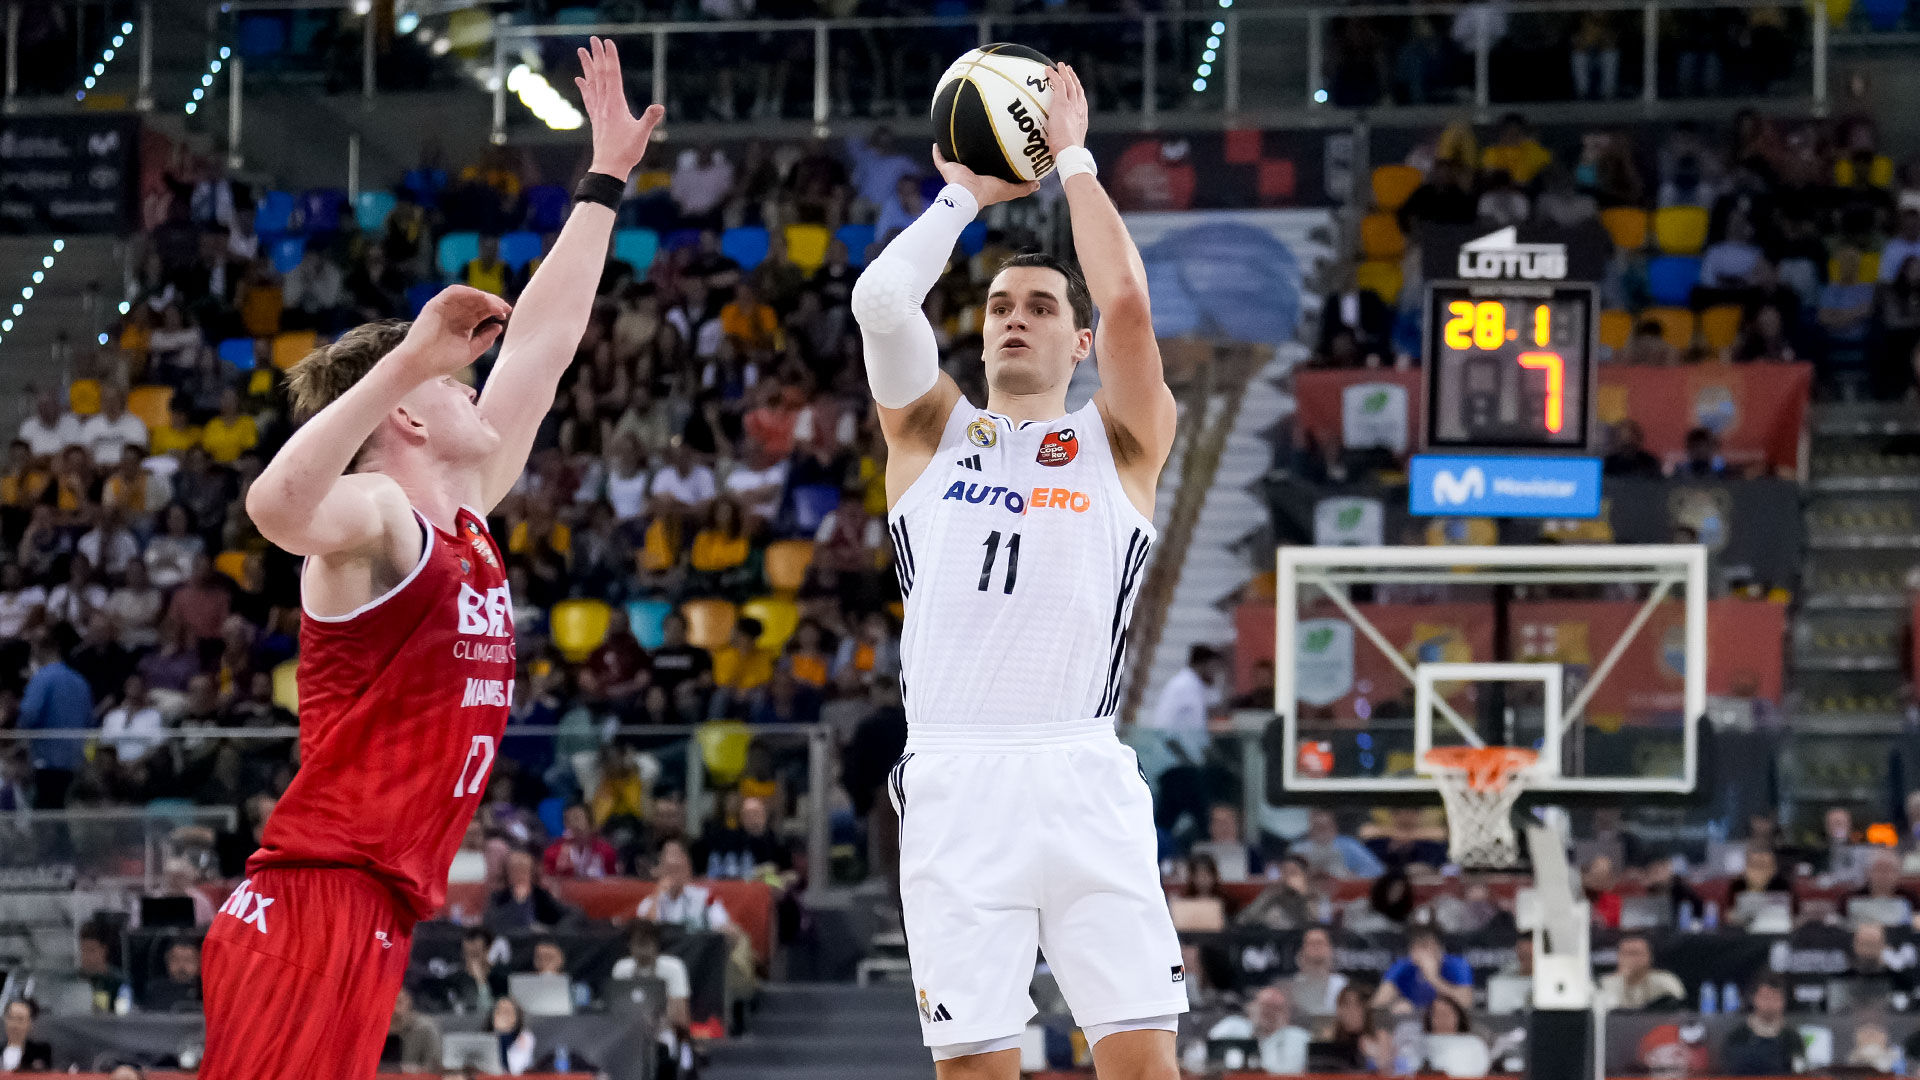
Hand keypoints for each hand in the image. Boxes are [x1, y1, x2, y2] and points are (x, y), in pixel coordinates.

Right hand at [398, 285, 512, 379]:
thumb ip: (485, 340)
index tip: (505, 314)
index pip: (482, 311)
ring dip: (483, 297)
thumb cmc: (442, 361)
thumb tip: (498, 326)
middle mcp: (455, 314)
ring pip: (467, 295)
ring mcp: (445, 308)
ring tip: (495, 305)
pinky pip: (452, 292)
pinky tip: (480, 297)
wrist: (420, 364)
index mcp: (464, 324)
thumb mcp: (470, 351)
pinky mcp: (436, 305)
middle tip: (505, 308)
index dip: (495, 310)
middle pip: (477, 302)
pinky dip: (467, 292)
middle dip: (493, 302)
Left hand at [575, 36, 664, 178]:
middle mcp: (604, 104)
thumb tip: (660, 107)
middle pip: (600, 74)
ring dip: (587, 66)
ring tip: (582, 51)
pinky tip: (580, 79)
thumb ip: (650, 119)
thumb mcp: (642, 135)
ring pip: (592, 83)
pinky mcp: (596, 118)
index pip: (612, 75)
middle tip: (593, 39)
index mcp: (616, 104)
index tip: (607, 42)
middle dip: (597, 56)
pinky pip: (588, 97)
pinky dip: (584, 86)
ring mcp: (598, 111)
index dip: (610, 58)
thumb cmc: (626, 152)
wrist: (608, 167)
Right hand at [933, 144, 1038, 207]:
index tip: (997, 151)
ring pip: (954, 159)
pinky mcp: (946, 169)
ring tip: (957, 136)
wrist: (967, 194)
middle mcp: (969, 176)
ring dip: (955, 151)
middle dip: (972, 154)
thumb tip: (1038, 184)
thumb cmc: (988, 192)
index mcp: (982, 180)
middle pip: (970, 163)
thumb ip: (1023, 188)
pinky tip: (937, 142)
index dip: (991, 162)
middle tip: (978, 139)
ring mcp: (956, 173)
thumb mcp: (1009, 190)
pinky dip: (937, 152)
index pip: (987, 170)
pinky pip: (940, 159)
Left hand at [1045, 62, 1088, 154]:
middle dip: (1073, 79)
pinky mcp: (1062, 104)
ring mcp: (1072, 105)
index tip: (1075, 86)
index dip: (1078, 92)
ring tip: (1061, 66)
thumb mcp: (1067, 145)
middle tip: (1069, 70)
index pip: (1081, 102)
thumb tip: (1053, 147)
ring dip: (1065, 73)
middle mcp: (1079, 109)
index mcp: (1082, 119)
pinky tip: (1047, 70)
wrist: (1070, 151)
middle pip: (1077, 89)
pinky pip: (1058, 84)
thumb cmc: (1067, 153)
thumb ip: (1062, 141)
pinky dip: (1054, 75)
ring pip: (1070, 84)